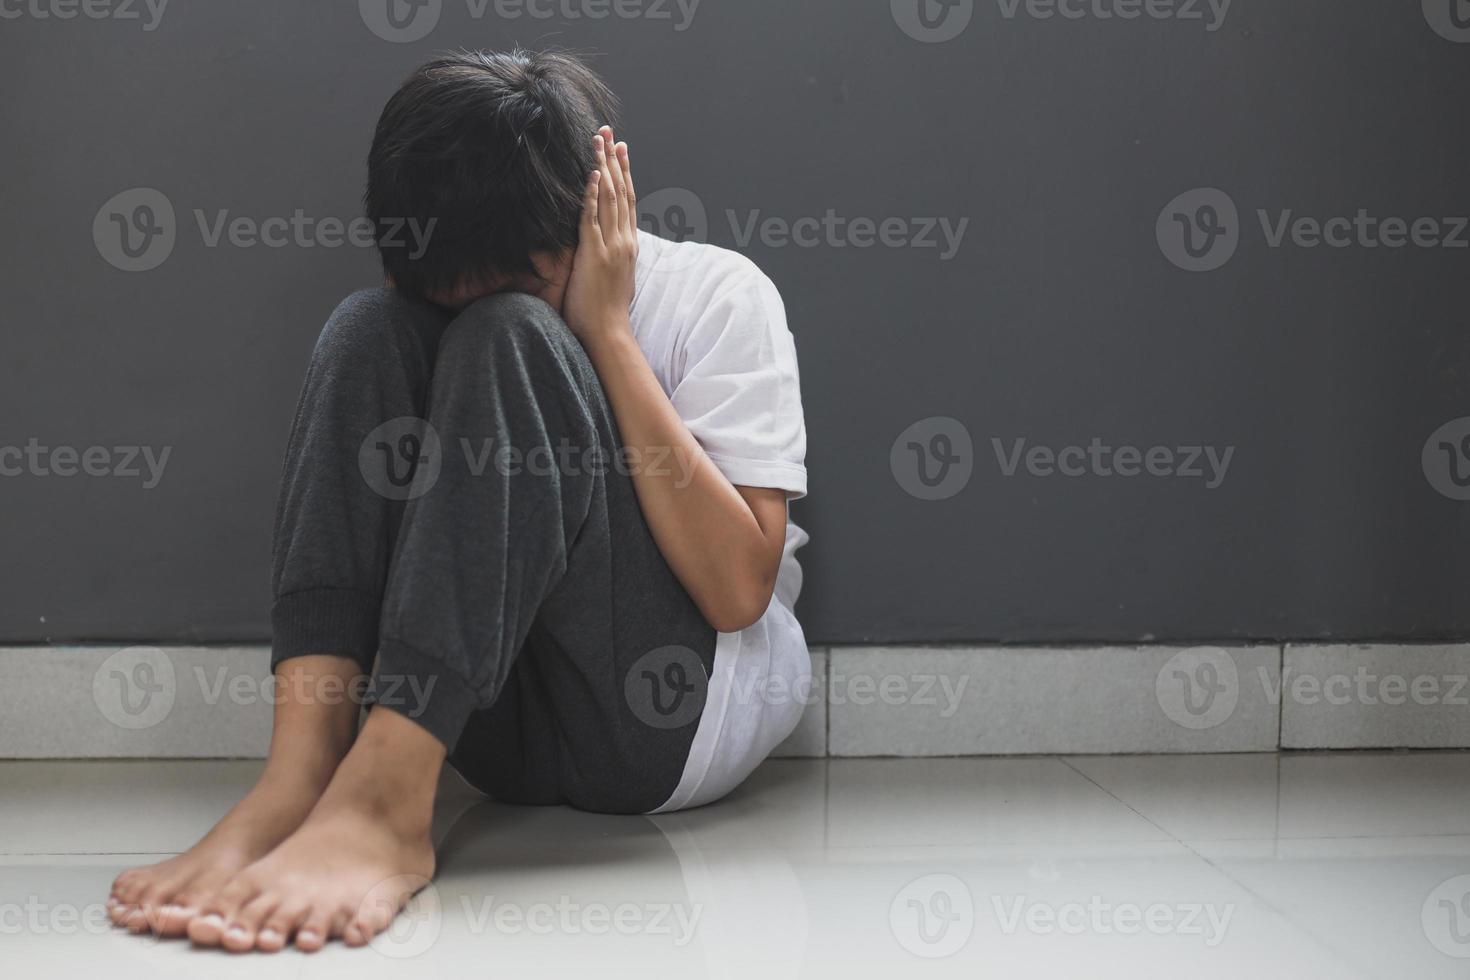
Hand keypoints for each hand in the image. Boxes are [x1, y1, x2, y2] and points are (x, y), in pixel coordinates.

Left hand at [562, 126, 638, 345]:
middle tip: (609, 132)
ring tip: (598, 141)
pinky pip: (593, 217)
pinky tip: (592, 174)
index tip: (621, 150)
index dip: (625, 173)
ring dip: (604, 166)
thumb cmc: (607, 314)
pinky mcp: (595, 254)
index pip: (629, 201)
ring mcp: (611, 246)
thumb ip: (611, 260)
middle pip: (621, 191)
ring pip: (610, 198)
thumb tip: (606, 251)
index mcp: (629, 246)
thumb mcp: (614, 280)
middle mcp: (624, 241)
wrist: (608, 333)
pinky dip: (594, 194)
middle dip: (615, 159)